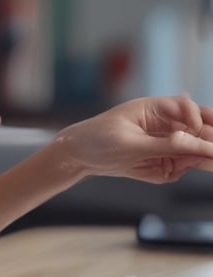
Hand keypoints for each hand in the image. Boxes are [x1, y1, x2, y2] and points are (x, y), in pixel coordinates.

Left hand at [53, 95, 212, 182]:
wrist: (77, 156)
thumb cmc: (96, 140)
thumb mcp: (130, 144)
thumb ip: (165, 145)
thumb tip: (196, 143)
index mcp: (154, 109)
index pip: (187, 108)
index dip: (198, 117)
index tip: (196, 129)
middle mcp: (164, 124)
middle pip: (199, 128)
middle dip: (208, 139)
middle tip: (211, 152)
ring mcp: (166, 143)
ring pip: (196, 148)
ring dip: (202, 156)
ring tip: (200, 162)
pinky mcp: (163, 160)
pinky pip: (183, 166)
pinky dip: (184, 169)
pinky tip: (183, 168)